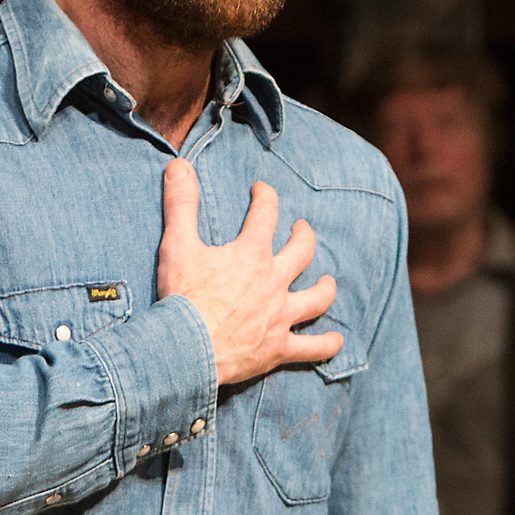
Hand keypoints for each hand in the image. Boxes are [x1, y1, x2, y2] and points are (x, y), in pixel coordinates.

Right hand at [156, 159, 343, 383]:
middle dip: (303, 236)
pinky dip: (326, 345)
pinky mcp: (278, 348)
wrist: (186, 350)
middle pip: (301, 252)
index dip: (265, 197)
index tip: (261, 190)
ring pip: (316, 299)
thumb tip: (179, 165)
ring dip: (325, 288)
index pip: (265, 214)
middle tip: (300, 230)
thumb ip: (181, 204)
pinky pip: (312, 348)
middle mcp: (273, 282)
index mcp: (251, 255)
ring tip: (327, 282)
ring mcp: (280, 316)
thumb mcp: (177, 245)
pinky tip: (336, 342)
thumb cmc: (182, 297)